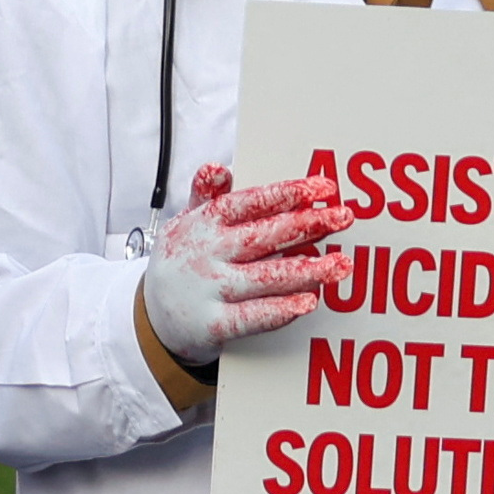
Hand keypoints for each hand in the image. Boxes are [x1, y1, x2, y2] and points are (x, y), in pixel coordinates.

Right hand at [141, 163, 340, 367]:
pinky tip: (308, 302)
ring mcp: (210, 289)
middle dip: (306, 225)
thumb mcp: (185, 223)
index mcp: (203, 224)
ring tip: (340, 264)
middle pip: (263, 236)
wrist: (149, 318)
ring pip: (266, 277)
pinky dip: (280, 310)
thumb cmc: (180, 264)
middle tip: (343, 218)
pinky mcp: (214, 325)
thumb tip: (218, 168)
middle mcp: (207, 254)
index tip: (322, 188)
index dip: (286, 193)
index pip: (248, 202)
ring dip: (307, 270)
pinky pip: (252, 317)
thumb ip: (205, 196)